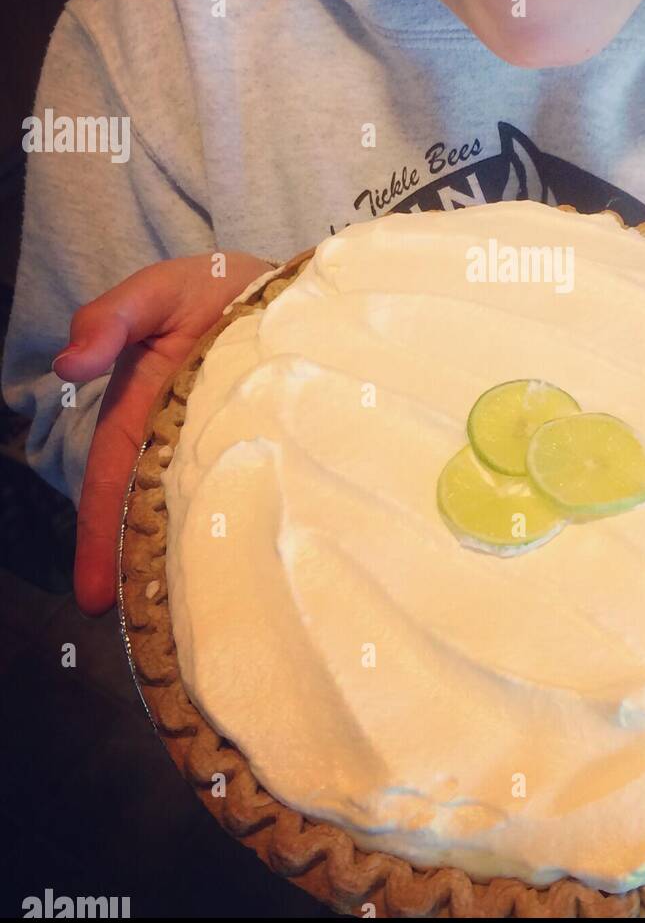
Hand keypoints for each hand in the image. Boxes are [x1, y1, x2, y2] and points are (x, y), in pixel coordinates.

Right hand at [52, 253, 276, 616]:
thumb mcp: (158, 292)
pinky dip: (253, 537)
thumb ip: (113, 318)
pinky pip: (262, 498)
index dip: (101, 535)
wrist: (295, 284)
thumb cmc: (215, 288)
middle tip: (147, 638)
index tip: (93, 595)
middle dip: (145, 575)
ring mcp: (232, 451)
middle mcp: (184, 444)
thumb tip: (71, 361)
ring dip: (198, 568)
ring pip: (209, 517)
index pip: (115, 483)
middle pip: (158, 516)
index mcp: (145, 415)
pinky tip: (260, 577)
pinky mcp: (277, 452)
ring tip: (200, 629)